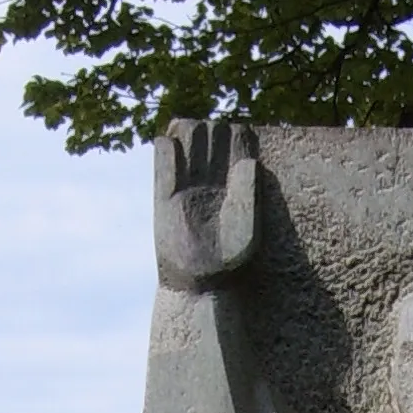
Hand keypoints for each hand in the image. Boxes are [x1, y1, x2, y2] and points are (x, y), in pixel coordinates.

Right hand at [154, 118, 257, 288]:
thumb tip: (250, 161)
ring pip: (187, 132)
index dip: (238, 135)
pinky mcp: (164, 190)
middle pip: (211, 129)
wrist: (197, 283)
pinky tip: (173, 160)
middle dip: (212, 131)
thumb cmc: (229, 264)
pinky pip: (163, 153)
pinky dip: (167, 148)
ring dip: (189, 131)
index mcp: (238, 181)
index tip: (237, 154)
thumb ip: (250, 197)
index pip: (238, 137)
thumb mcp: (247, 231)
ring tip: (191, 151)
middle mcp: (213, 176)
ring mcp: (188, 181)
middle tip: (212, 155)